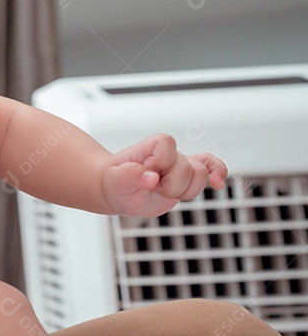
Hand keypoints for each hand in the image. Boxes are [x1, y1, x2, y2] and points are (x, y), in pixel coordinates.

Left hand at [102, 134, 226, 217]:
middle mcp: (168, 155)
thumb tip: (151, 177)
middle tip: (152, 188)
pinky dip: (218, 173)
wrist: (118, 191)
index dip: (160, 160)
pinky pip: (211, 168)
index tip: (147, 171)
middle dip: (171, 185)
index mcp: (150, 148)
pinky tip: (218, 183)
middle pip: (188, 167)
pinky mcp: (187, 178)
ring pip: (201, 175)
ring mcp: (180, 166)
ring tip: (163, 192)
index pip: (166, 143)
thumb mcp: (116, 180)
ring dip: (183, 191)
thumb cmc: (115, 182)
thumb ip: (131, 176)